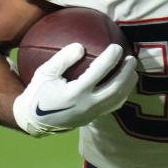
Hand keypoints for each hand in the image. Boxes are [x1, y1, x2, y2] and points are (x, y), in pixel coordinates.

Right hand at [12, 43, 137, 136]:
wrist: (35, 121)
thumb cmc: (38, 93)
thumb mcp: (44, 73)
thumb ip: (62, 59)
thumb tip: (80, 46)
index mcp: (75, 93)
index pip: (99, 72)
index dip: (110, 58)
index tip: (116, 46)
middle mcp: (87, 105)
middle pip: (115, 88)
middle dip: (126, 72)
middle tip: (131, 57)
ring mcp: (91, 114)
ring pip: (117, 99)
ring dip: (128, 84)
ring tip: (132, 70)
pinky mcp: (92, 118)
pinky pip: (112, 106)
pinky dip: (122, 94)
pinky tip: (123, 84)